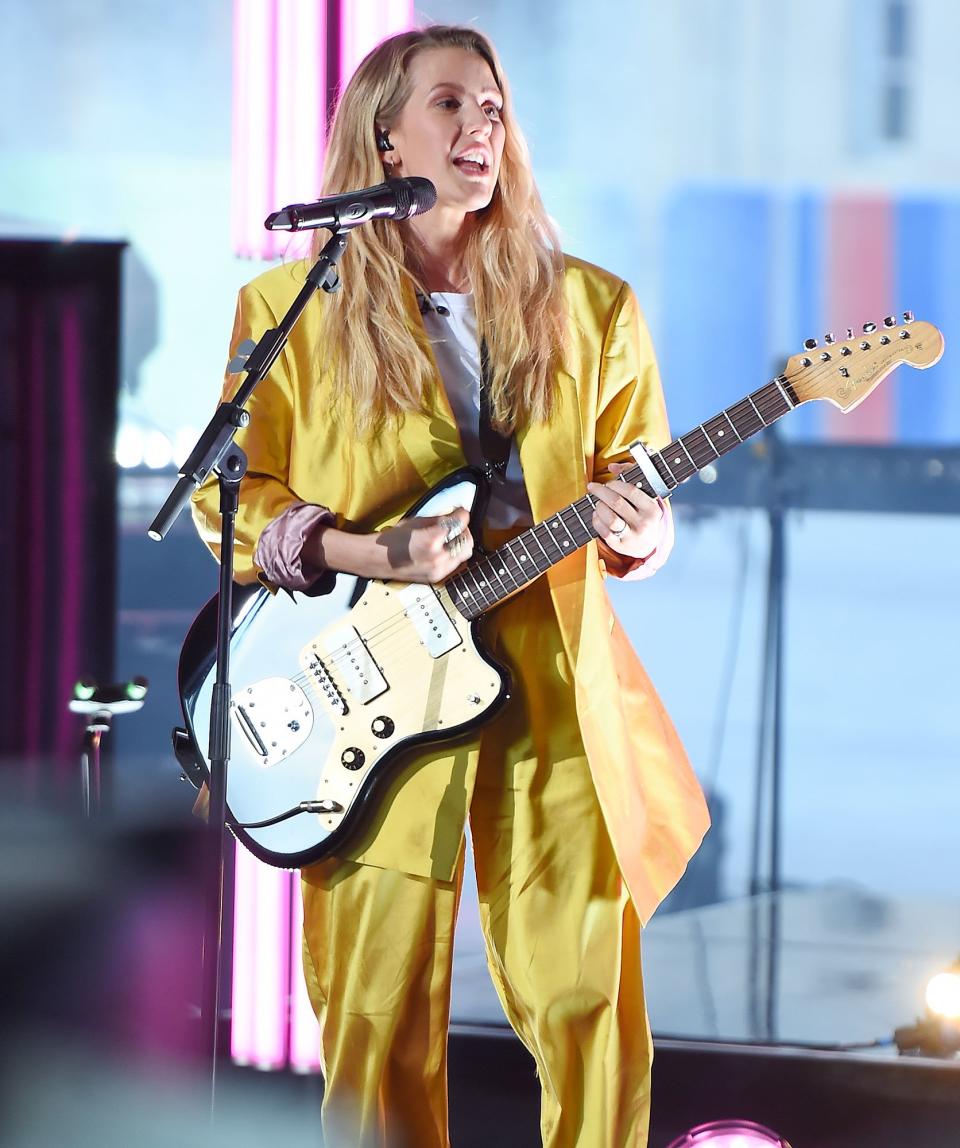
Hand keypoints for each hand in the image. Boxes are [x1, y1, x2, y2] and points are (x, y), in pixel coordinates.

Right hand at [313, 507, 473, 582]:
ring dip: (460, 543)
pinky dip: (453, 555)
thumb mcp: (416, 521)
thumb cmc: (392, 539)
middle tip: (456, 524)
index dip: (462, 514)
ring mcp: (438, 570)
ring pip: (464, 555)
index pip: (460, 523)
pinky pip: (454, 564)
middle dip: (464, 530)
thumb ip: (439, 518)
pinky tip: (442, 549)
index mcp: (432, 540)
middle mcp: (438, 558)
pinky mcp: (437, 578)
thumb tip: (455, 513)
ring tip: (449, 537)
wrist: (378, 560)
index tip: (461, 511)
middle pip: (467, 541)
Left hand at [587, 462, 663, 559]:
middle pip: (617, 503)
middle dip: (601, 492)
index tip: (607, 482)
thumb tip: (612, 467)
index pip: (631, 491)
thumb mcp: (644, 495)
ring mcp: (632, 536)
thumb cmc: (642, 512)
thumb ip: (630, 474)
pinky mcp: (620, 545)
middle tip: (593, 487)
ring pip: (610, 518)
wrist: (647, 543)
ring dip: (599, 507)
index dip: (615, 484)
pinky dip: (596, 520)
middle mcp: (644, 524)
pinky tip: (597, 514)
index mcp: (652, 509)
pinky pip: (603, 531)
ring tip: (597, 502)